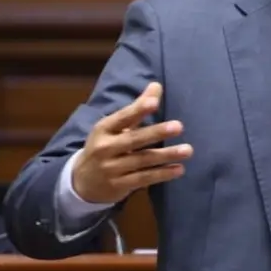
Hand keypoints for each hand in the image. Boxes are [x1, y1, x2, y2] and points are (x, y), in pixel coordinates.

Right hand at [73, 82, 192, 203]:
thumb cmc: (105, 147)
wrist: (83, 181)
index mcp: (104, 129)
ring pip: (142, 160)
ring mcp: (111, 168)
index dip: (138, 110)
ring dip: (166, 155)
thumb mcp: (115, 126)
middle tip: (179, 126)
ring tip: (188, 150)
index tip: (154, 102)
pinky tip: (179, 169)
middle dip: (156, 132)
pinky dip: (162, 174)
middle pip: (134, 139)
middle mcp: (105, 148)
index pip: (122, 117)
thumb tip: (156, 85)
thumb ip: (137, 108)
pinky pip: (144, 178)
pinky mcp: (119, 185)